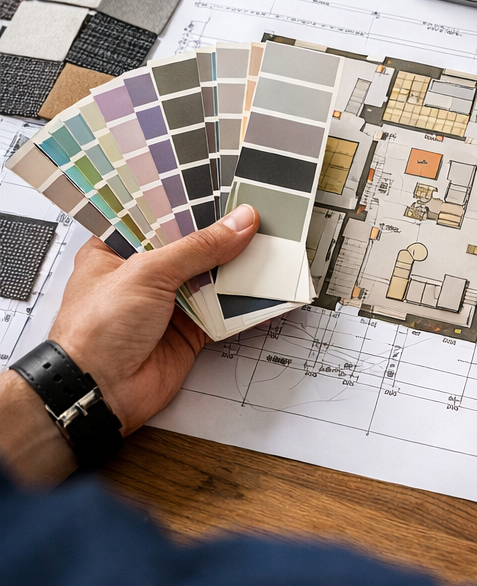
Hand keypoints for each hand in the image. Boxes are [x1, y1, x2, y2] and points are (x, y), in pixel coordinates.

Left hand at [48, 204, 258, 435]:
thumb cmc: (96, 330)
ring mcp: (167, 303)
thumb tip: (237, 224)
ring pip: (212, 277)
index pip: (162, 216)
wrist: (98, 394)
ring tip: (272, 246)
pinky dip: (245, 304)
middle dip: (224, 236)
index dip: (194, 204)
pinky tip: (266, 290)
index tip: (228, 192)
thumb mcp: (147, 273)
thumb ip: (198, 247)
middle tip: (259, 217)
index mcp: (118, 249)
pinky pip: (223, 312)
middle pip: (192, 247)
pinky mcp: (188, 331)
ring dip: (238, 268)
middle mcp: (143, 274)